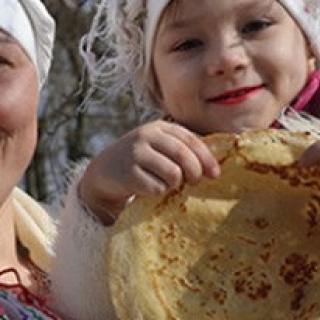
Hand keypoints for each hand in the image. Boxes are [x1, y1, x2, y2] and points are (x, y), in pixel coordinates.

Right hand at [78, 120, 218, 223]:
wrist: (105, 171)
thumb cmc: (141, 161)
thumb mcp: (159, 147)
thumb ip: (182, 150)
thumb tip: (212, 168)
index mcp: (160, 127)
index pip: (190, 140)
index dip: (206, 158)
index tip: (215, 174)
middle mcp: (147, 136)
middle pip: (183, 155)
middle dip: (194, 172)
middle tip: (194, 182)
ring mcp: (135, 154)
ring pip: (173, 173)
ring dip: (175, 184)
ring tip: (167, 184)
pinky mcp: (128, 173)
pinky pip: (157, 188)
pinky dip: (159, 192)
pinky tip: (151, 189)